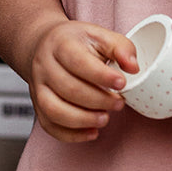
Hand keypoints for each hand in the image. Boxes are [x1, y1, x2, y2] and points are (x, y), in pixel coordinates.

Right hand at [28, 20, 138, 141]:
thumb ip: (120, 47)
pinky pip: (50, 126)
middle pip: (68, 89)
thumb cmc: (76, 43)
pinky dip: (72, 135)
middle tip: (119, 103)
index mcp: (60, 44)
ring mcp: (38, 88)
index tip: (122, 83)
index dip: (101, 76)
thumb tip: (133, 67)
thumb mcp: (99, 35)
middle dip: (98, 101)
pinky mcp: (38, 107)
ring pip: (55, 110)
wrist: (44, 47)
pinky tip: (92, 132)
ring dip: (84, 120)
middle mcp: (44, 66)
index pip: (78, 62)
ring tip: (105, 119)